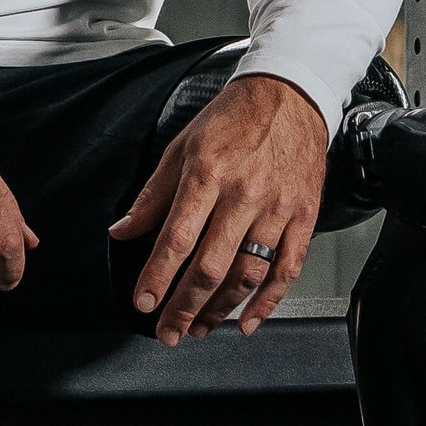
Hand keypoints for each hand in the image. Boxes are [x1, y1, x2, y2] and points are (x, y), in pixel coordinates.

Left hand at [109, 73, 327, 343]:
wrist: (290, 95)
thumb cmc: (234, 119)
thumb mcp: (182, 147)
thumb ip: (152, 195)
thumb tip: (121, 231)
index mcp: (207, 175)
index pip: (176, 238)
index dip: (157, 276)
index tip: (143, 302)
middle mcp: (243, 195)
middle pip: (210, 266)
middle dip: (184, 307)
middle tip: (168, 331)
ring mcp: (277, 209)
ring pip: (247, 274)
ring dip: (220, 309)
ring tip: (200, 327)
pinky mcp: (303, 217)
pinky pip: (287, 269)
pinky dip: (268, 302)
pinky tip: (248, 321)